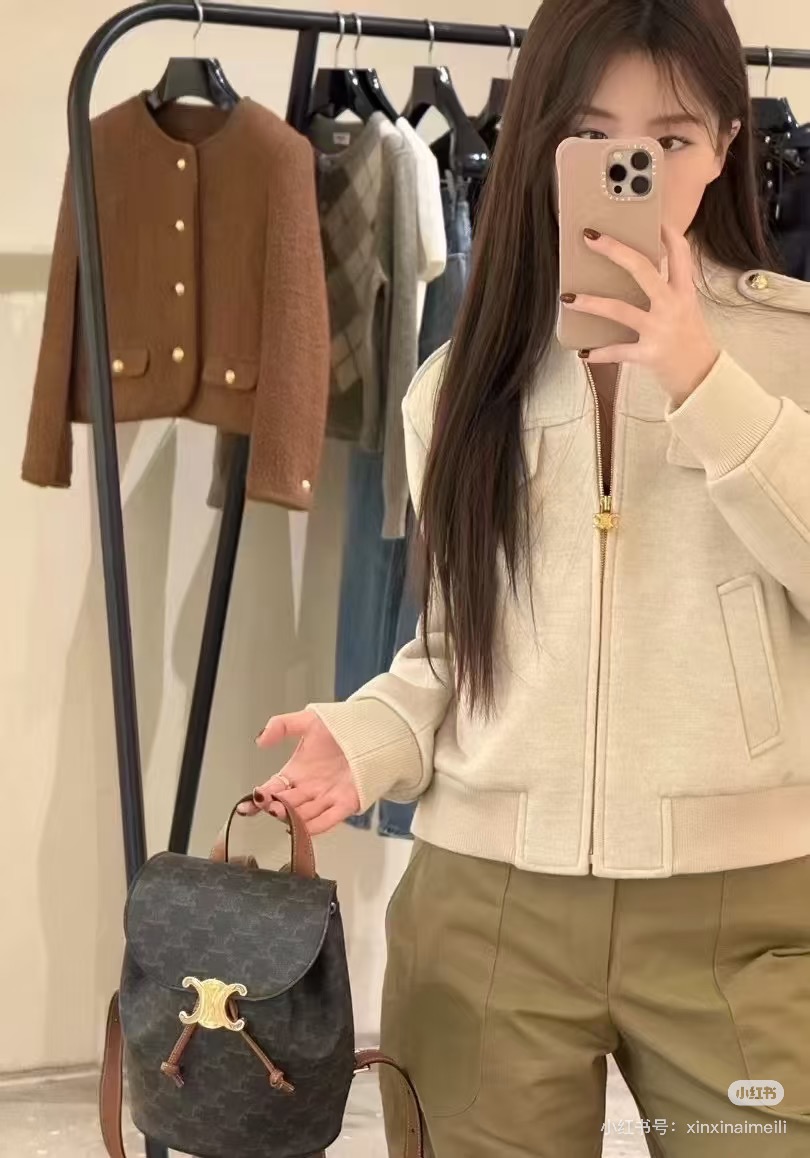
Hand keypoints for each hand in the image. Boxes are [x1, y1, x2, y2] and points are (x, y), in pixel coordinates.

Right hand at [241, 710, 359, 835]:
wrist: (372, 728)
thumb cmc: (340, 726)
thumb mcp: (307, 721)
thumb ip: (281, 726)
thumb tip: (260, 740)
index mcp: (296, 773)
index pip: (272, 790)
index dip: (259, 799)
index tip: (250, 804)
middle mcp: (308, 789)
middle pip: (286, 805)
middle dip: (276, 807)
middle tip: (269, 805)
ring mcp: (327, 798)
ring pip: (305, 815)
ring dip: (293, 818)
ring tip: (284, 813)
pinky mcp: (347, 803)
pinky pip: (329, 819)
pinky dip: (317, 826)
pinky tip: (305, 829)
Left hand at [561, 225, 720, 405]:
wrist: (703, 377)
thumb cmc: (690, 340)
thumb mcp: (686, 308)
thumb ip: (667, 289)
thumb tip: (636, 270)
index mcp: (683, 291)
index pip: (679, 253)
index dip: (666, 233)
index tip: (650, 216)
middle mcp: (672, 306)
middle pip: (643, 270)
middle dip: (615, 251)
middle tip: (590, 238)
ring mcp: (660, 330)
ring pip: (620, 310)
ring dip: (591, 303)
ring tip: (567, 297)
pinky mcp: (649, 354)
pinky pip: (618, 351)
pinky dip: (599, 353)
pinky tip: (583, 352)